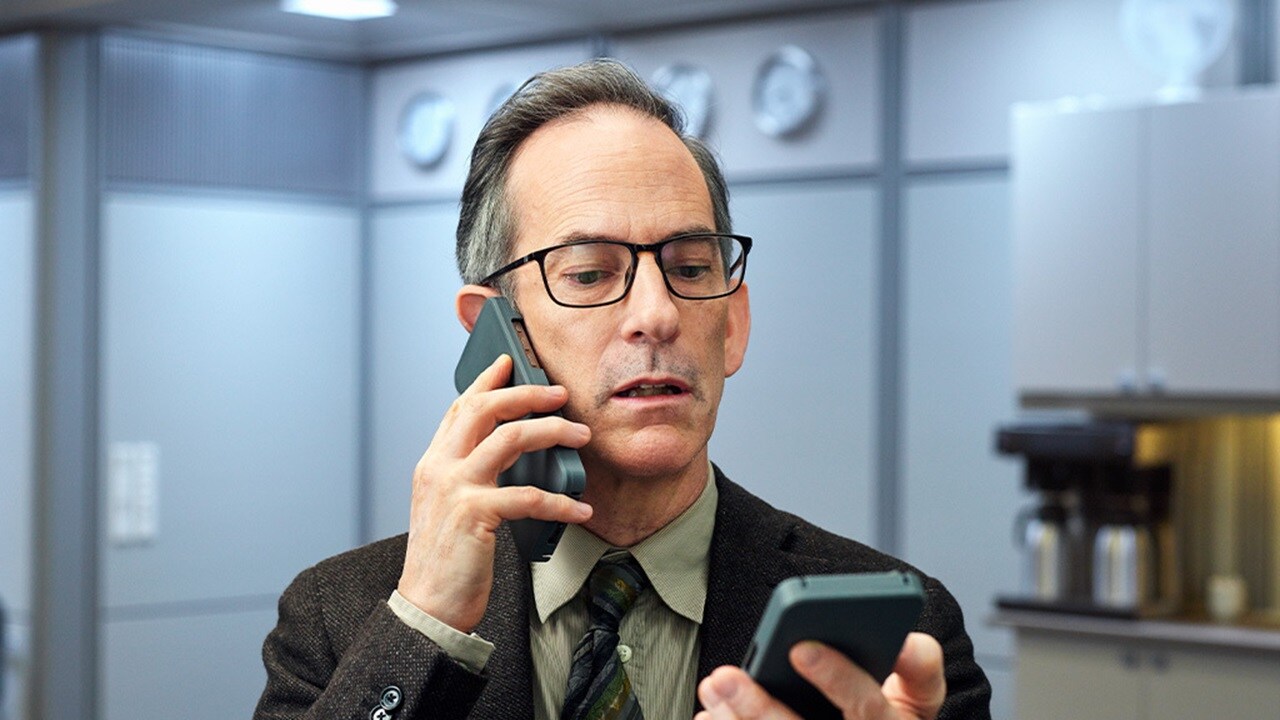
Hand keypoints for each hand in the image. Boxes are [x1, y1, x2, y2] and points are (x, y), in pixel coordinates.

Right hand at [397, 354, 593, 632]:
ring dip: (552, 432)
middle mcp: (440, 468)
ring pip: (510, 439)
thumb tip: (507, 452)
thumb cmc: (446, 560)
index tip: (509, 362)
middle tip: (560, 393)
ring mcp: (456, 489)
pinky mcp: (475, 515)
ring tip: (581, 436)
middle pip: (485, 409)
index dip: (485, 381)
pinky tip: (581, 508)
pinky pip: (529, 497)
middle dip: (526, 394)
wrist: (427, 606)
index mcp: (433, 463)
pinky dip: (561, 501)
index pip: (459, 408)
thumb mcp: (448, 507)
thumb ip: (467, 475)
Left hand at [695, 633, 945, 719]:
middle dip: (761, 706)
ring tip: (714, 685)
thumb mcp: (921, 691)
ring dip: (739, 717)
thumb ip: (918, 663)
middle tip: (725, 676)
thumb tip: (906, 640)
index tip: (801, 648)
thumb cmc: (896, 713)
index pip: (869, 705)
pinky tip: (711, 715)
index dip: (838, 678)